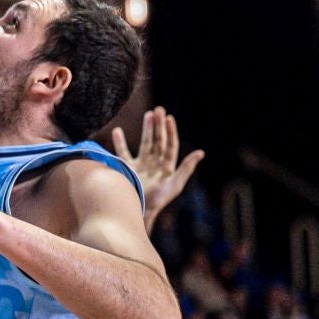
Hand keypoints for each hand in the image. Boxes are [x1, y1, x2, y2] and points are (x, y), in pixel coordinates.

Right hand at [111, 106, 202, 224]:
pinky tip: (117, 131)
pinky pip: (124, 153)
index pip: (170, 144)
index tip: (169, 117)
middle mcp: (155, 163)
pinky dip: (120, 143)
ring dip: (146, 129)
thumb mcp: (175, 184)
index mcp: (167, 166)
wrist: (139, 210)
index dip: (170, 131)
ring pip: (144, 143)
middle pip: (158, 140)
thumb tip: (200, 152)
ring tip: (148, 114)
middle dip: (158, 125)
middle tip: (158, 109)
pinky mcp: (129, 169)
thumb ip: (186, 168)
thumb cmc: (159, 199)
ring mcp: (142, 165)